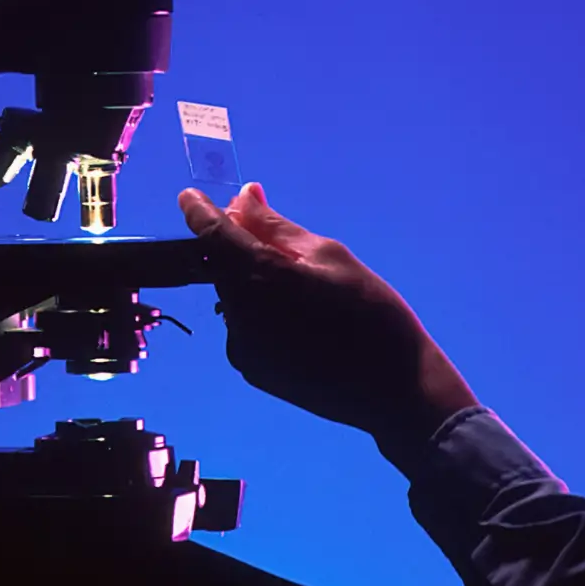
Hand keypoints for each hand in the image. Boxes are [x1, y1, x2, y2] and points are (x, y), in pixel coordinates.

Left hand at [178, 182, 478, 463]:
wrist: (394, 389)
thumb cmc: (371, 311)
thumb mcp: (328, 255)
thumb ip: (276, 227)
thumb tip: (243, 198)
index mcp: (260, 278)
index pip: (212, 234)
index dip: (198, 210)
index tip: (190, 195)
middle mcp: (240, 315)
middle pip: (222, 264)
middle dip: (234, 241)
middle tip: (262, 225)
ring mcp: (243, 348)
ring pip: (234, 295)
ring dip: (249, 276)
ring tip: (298, 279)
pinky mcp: (253, 371)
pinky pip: (245, 324)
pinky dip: (259, 307)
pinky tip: (298, 312)